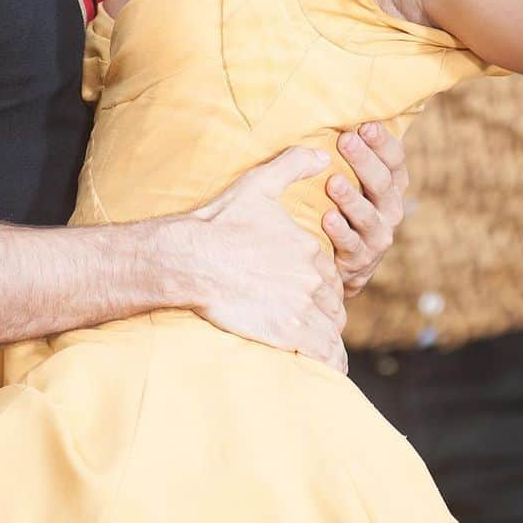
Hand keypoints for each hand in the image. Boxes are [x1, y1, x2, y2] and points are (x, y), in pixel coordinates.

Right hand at [183, 147, 348, 372]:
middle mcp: (313, 277)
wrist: (189, 259)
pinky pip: (324, 355)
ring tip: (317, 347)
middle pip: (333, 304)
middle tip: (307, 319)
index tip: (308, 293)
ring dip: (325, 338)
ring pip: (331, 330)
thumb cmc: (220, 223)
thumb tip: (321, 153)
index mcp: (310, 248)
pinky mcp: (289, 333)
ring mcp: (302, 307)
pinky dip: (328, 362)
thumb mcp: (258, 186)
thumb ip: (292, 166)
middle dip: (323, 311)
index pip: (331, 275)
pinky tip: (325, 368)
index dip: (320, 285)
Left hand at [322, 123, 406, 295]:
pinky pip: (351, 245)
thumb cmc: (341, 205)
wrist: (340, 261)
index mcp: (391, 185)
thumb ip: (352, 151)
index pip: (394, 160)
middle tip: (345, 140)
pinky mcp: (360, 259)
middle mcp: (390, 209)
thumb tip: (336, 104)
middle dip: (364, 160)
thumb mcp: (353, 179)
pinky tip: (327, 218)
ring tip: (333, 182)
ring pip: (368, 215)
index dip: (382, 142)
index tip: (364, 124)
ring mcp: (377, 235)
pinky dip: (340, 232)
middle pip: (382, 183)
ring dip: (351, 198)